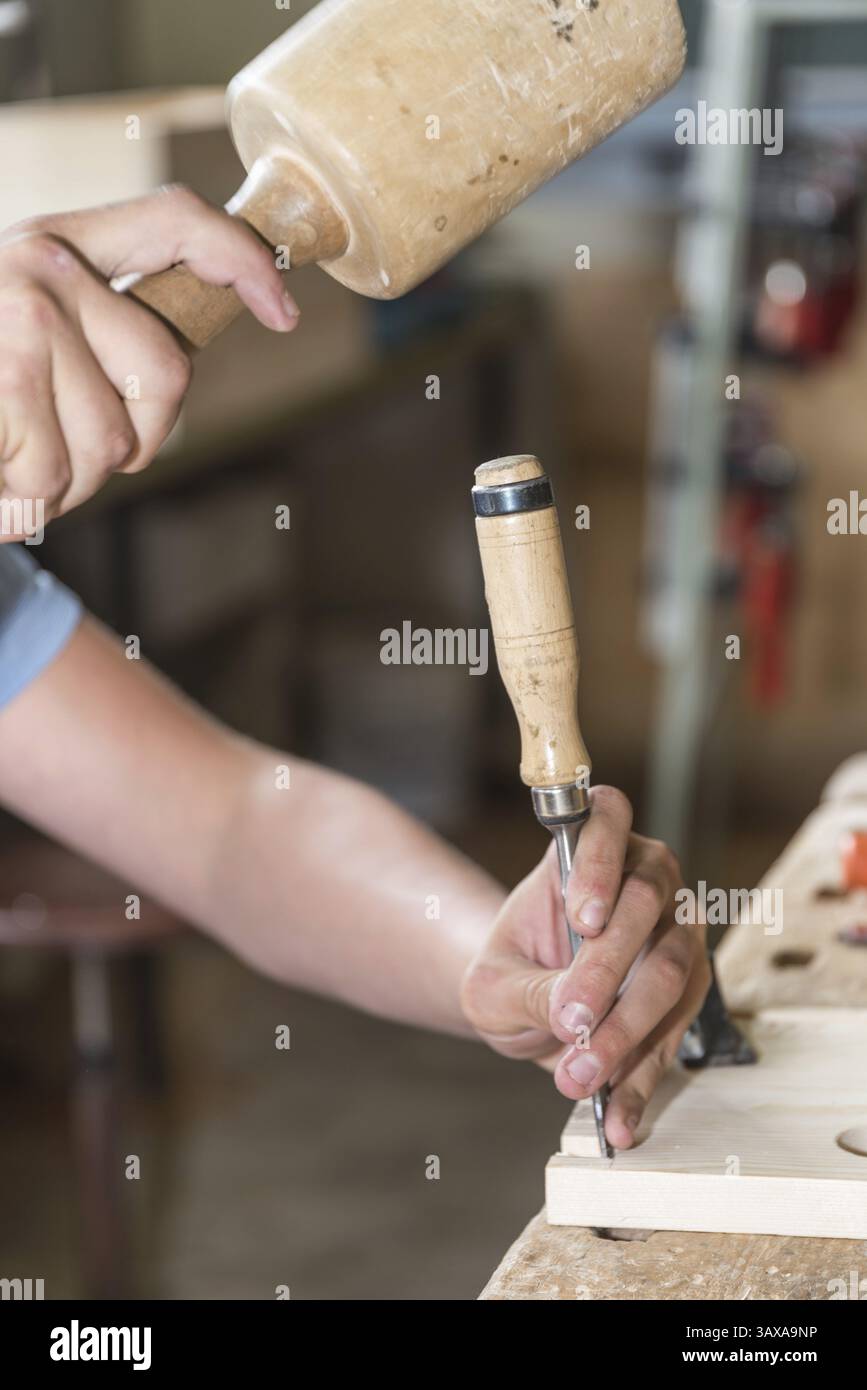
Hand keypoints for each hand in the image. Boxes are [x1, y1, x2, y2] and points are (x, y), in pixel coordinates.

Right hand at [0, 187, 297, 536]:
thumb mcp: (36, 339)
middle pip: (165, 375)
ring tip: (20, 464)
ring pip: (111, 441)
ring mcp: (12, 314)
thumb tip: (238, 319)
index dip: (243, 262)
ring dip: (70, 481)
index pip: (177, 222)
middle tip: (74, 456)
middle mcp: (39, 261)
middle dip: (131, 444)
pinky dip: (23, 501)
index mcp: (63, 240)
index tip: (285, 313)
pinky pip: (51, 470)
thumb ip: (106, 330)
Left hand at [460, 787, 709, 1148]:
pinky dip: (643, 1077)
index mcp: (587, 847)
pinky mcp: (688, 988)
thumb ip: (529, 988)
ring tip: (579, 1076)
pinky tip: (618, 1117)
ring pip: (670, 972)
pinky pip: (676, 1031)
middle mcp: (642, 877)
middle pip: (646, 907)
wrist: (526, 1010)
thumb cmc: (509, 973)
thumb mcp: (494, 983)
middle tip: (570, 1022)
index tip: (583, 915)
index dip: (601, 860)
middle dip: (607, 972)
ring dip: (626, 1032)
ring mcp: (674, 931)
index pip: (607, 818)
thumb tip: (572, 1013)